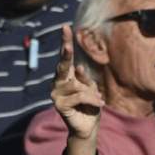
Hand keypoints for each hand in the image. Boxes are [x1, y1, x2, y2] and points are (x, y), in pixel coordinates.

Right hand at [52, 25, 103, 154]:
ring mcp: (56, 94)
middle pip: (62, 65)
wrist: (89, 127)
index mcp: (67, 77)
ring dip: (92, 93)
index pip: (66, 58)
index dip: (65, 42)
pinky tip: (98, 104)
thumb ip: (85, 78)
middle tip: (69, 45)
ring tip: (97, 100)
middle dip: (66, 54)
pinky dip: (92, 100)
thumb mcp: (93, 89)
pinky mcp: (59, 105)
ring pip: (77, 85)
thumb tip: (78, 67)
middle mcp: (59, 83)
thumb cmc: (91, 106)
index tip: (66, 27)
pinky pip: (79, 96)